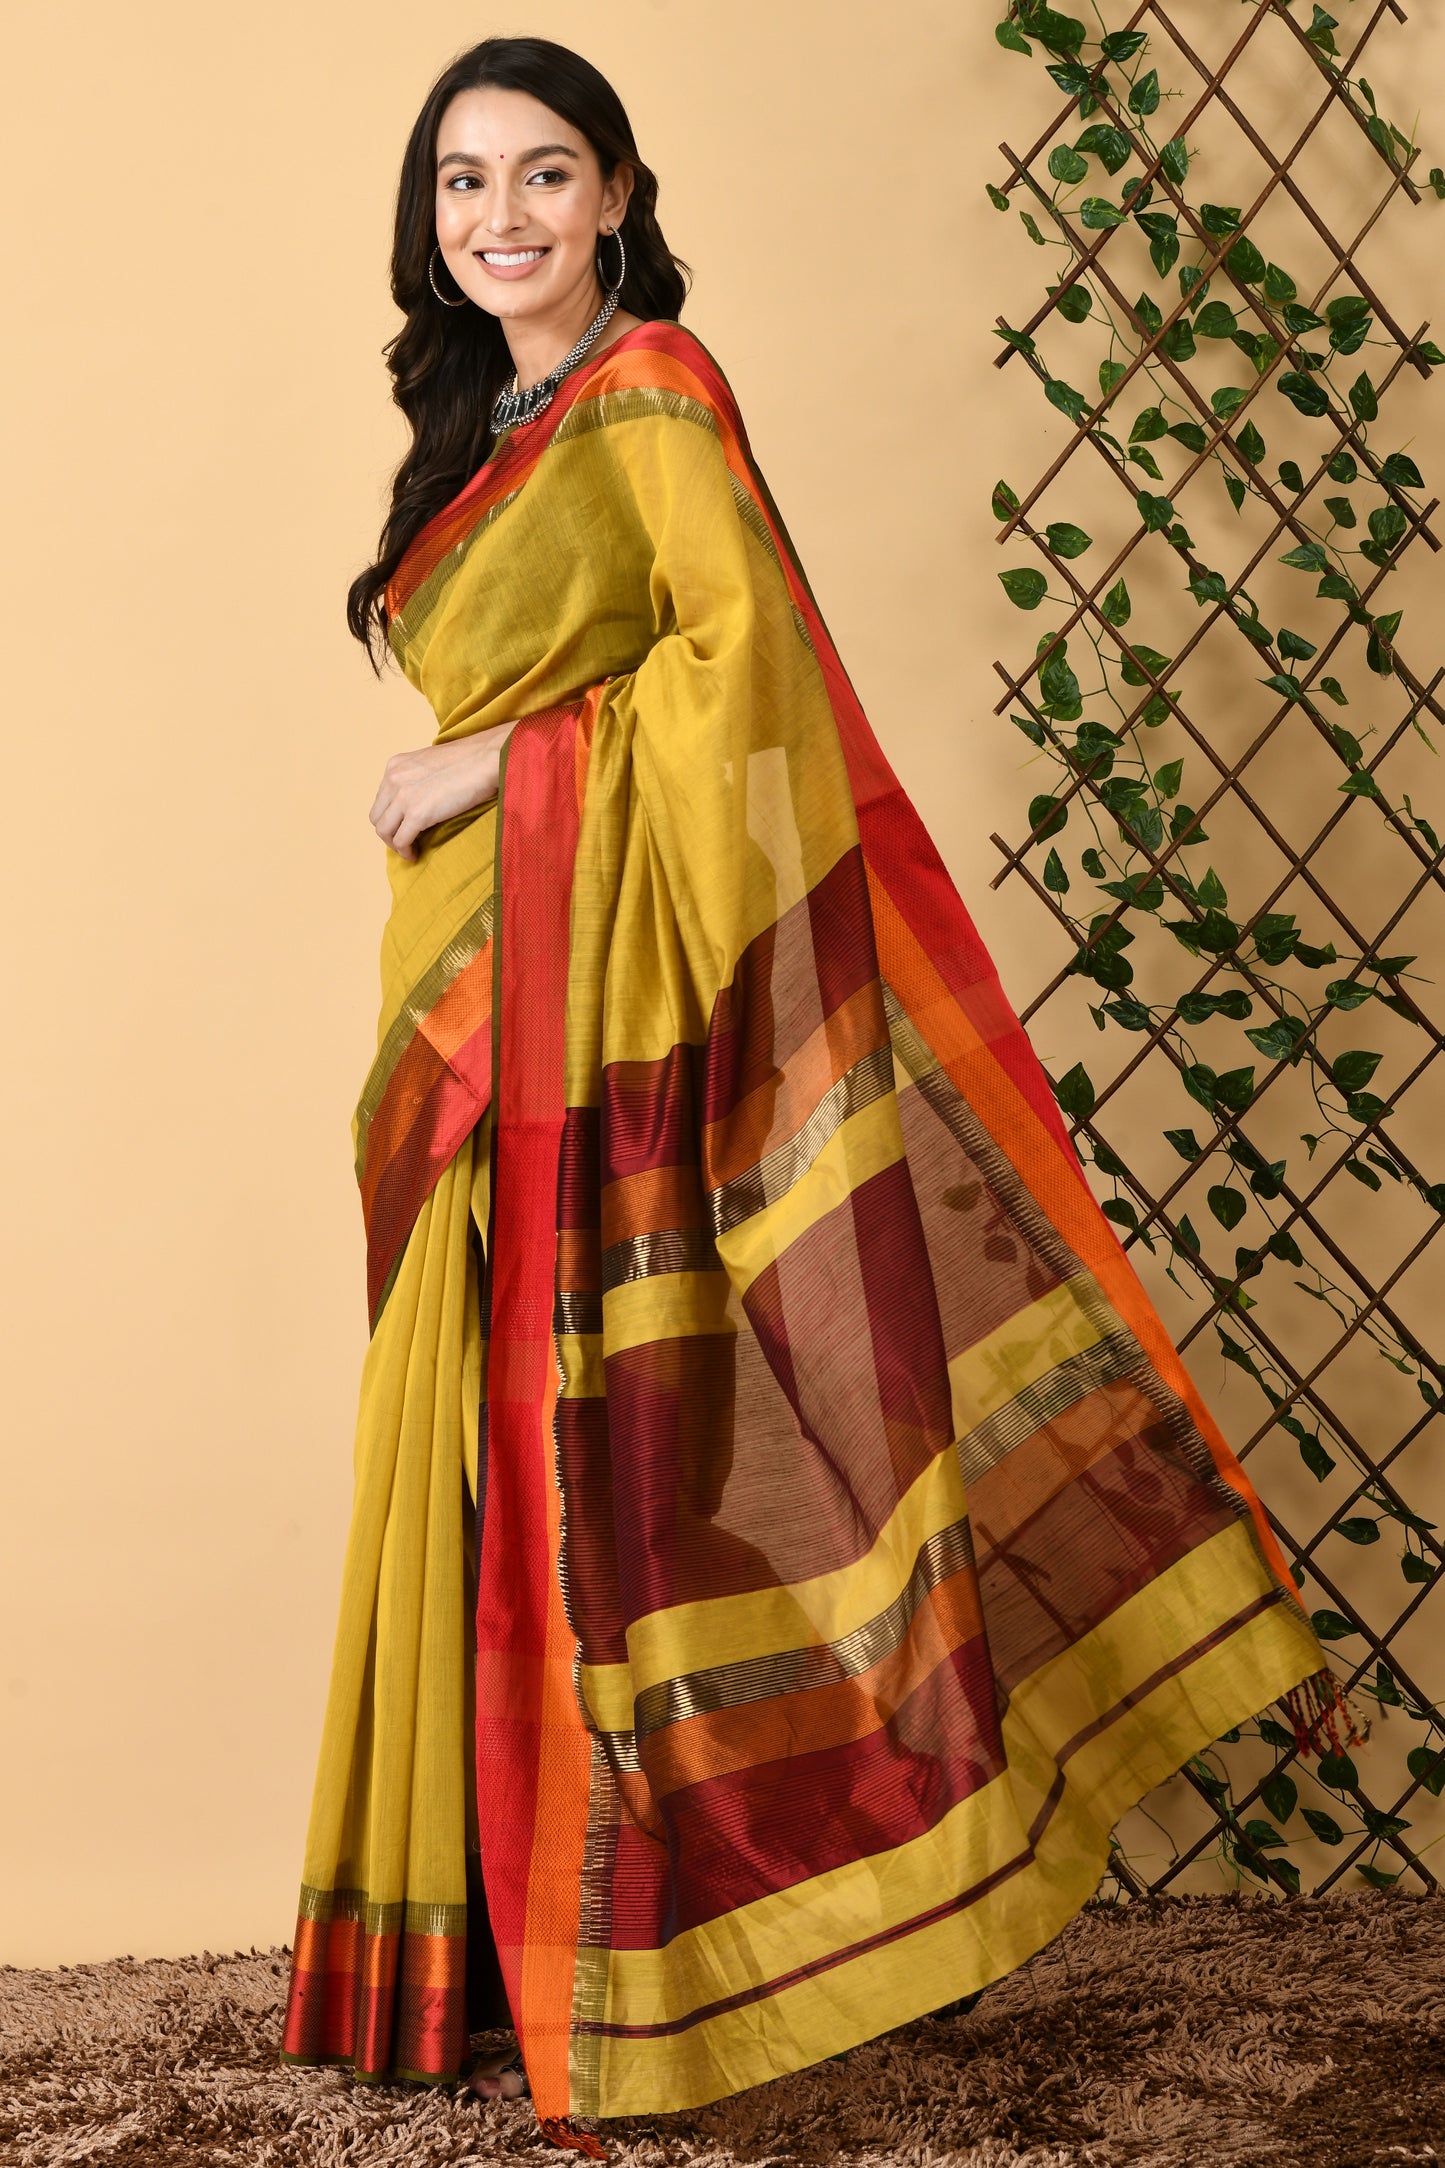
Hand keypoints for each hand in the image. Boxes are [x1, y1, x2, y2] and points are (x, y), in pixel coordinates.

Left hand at [369, 724, 513, 861]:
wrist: (486, 760)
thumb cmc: (470, 760)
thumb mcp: (431, 762)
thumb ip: (418, 778)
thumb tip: (421, 799)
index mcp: (395, 765)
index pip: (381, 798)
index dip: (391, 816)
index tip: (403, 826)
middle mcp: (393, 779)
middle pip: (377, 816)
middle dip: (389, 832)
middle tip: (405, 840)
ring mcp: (403, 797)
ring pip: (384, 831)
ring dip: (395, 844)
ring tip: (409, 850)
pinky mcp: (417, 814)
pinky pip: (401, 841)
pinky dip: (406, 852)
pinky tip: (416, 854)